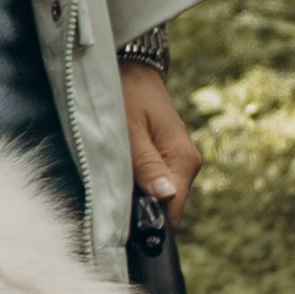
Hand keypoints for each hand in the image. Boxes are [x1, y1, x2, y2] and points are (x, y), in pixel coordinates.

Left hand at [120, 62, 202, 229]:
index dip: (148, 224)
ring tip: (108, 192)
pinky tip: (117, 179)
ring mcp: (178, 159)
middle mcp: (187, 163)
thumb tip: (166, 197)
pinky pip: (154, 181)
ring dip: (137, 198)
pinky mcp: (167, 155)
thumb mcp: (129, 131)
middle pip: (166, 207)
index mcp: (183, 160)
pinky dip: (136, 185)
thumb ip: (146, 165)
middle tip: (107, 210)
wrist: (130, 65)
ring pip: (159, 195)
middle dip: (141, 212)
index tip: (120, 229)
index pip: (172, 211)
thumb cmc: (126, 93)